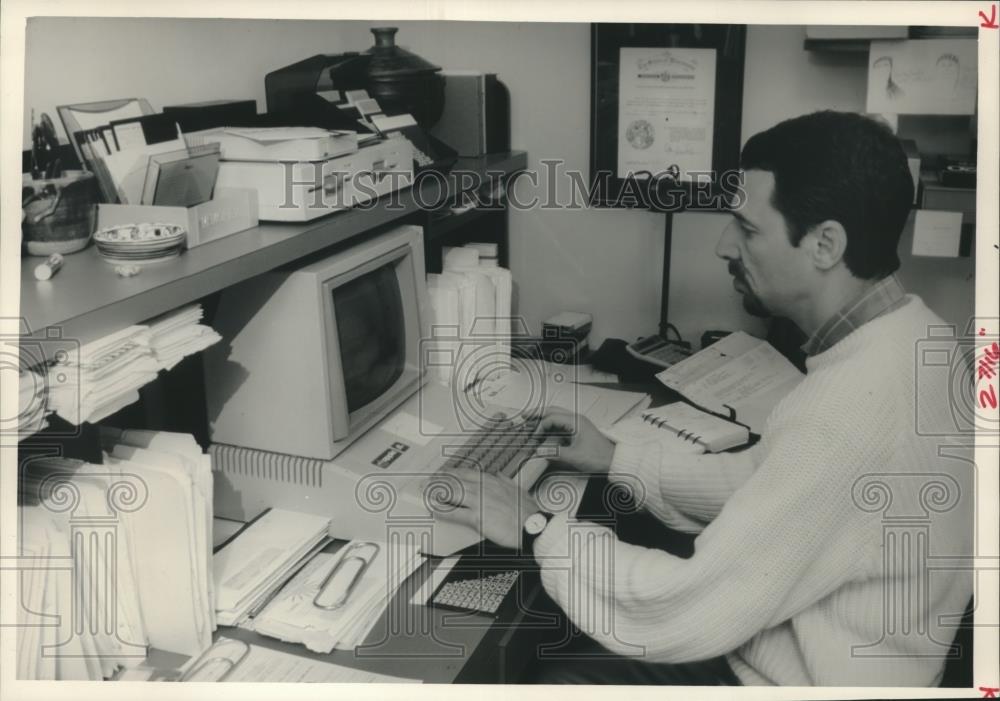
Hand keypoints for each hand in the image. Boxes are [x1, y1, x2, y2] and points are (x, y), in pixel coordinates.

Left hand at [424, 469, 538, 549]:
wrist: (533, 527)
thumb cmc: (528, 513)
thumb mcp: (518, 490)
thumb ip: (506, 481)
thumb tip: (499, 474)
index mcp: (494, 481)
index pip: (468, 473)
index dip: (454, 473)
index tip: (445, 473)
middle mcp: (485, 489)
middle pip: (457, 481)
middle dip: (441, 480)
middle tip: (430, 481)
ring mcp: (480, 502)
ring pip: (453, 494)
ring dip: (438, 492)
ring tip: (428, 492)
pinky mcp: (477, 518)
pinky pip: (455, 513)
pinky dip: (443, 511)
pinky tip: (435, 510)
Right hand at [533, 409, 614, 474]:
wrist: (614, 460)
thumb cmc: (599, 456)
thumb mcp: (575, 456)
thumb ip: (555, 453)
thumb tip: (539, 451)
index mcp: (575, 421)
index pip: (552, 418)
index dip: (540, 427)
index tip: (534, 438)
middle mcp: (576, 419)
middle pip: (553, 411)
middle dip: (538, 413)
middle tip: (524, 415)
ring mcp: (577, 424)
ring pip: (557, 416)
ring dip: (544, 418)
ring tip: (531, 420)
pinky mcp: (578, 431)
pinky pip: (561, 424)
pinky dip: (551, 425)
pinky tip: (544, 430)